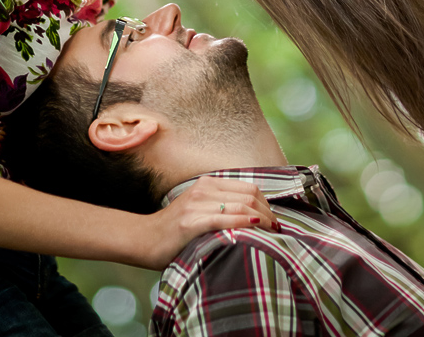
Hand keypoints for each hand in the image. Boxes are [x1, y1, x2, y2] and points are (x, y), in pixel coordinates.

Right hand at [132, 176, 279, 269]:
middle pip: (249, 196)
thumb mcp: (200, 209)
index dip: (268, 204)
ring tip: (273, 233)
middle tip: (278, 230)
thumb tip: (253, 215)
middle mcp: (204, 189)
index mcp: (208, 183)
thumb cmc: (175, 230)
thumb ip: (221, 206)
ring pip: (241, 206)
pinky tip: (255, 227)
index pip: (249, 188)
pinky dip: (243, 222)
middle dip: (269, 213)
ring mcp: (197, 204)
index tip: (275, 220)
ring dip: (262, 220)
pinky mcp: (191, 222)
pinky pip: (224, 219)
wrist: (145, 239)